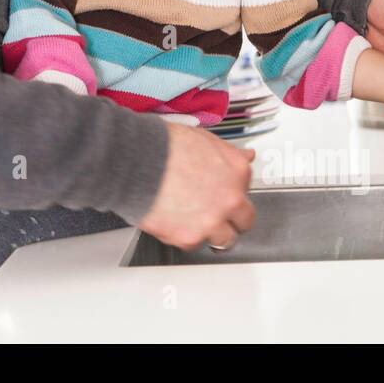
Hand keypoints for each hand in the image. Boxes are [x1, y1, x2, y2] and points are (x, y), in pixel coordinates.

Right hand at [138, 123, 257, 250]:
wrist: (136, 161)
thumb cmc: (164, 146)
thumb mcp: (204, 138)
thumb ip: (229, 153)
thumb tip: (246, 156)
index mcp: (237, 172)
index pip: (247, 191)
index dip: (231, 192)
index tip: (222, 193)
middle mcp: (230, 200)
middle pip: (244, 222)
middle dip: (232, 219)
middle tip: (215, 213)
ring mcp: (211, 221)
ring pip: (223, 240)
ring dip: (211, 232)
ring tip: (194, 221)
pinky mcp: (189, 237)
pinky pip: (193, 244)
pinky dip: (183, 235)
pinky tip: (174, 219)